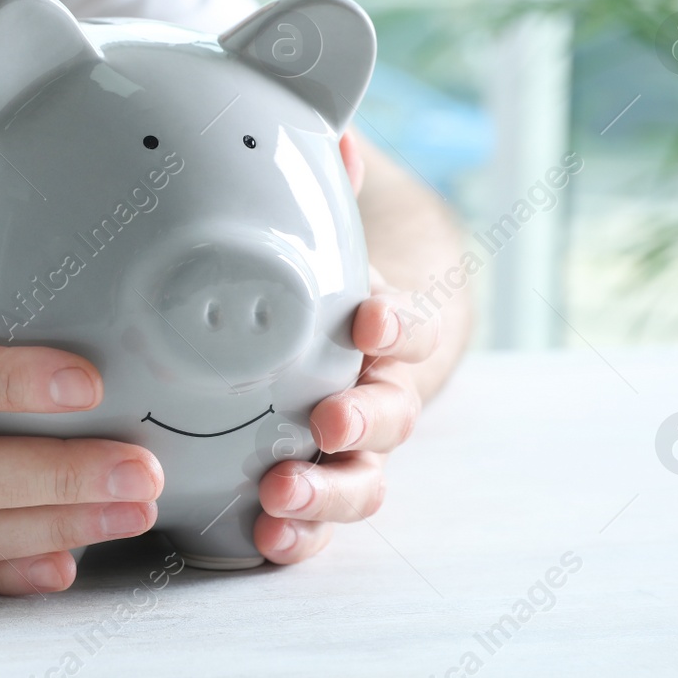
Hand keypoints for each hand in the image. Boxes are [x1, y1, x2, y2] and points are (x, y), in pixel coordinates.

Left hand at [252, 134, 442, 562]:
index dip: (401, 322)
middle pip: (392, 415)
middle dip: (363, 421)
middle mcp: (383, 392)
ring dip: (328, 494)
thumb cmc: (339, 273)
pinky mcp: (316, 485)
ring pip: (363, 483)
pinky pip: (318, 525)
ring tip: (280, 497)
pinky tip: (264, 542)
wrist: (356, 331)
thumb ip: (338, 185)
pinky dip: (300, 538)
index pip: (414, 322)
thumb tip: (332, 135)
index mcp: (395, 327)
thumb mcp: (341, 223)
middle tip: (326, 421)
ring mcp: (353, 449)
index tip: (372, 316)